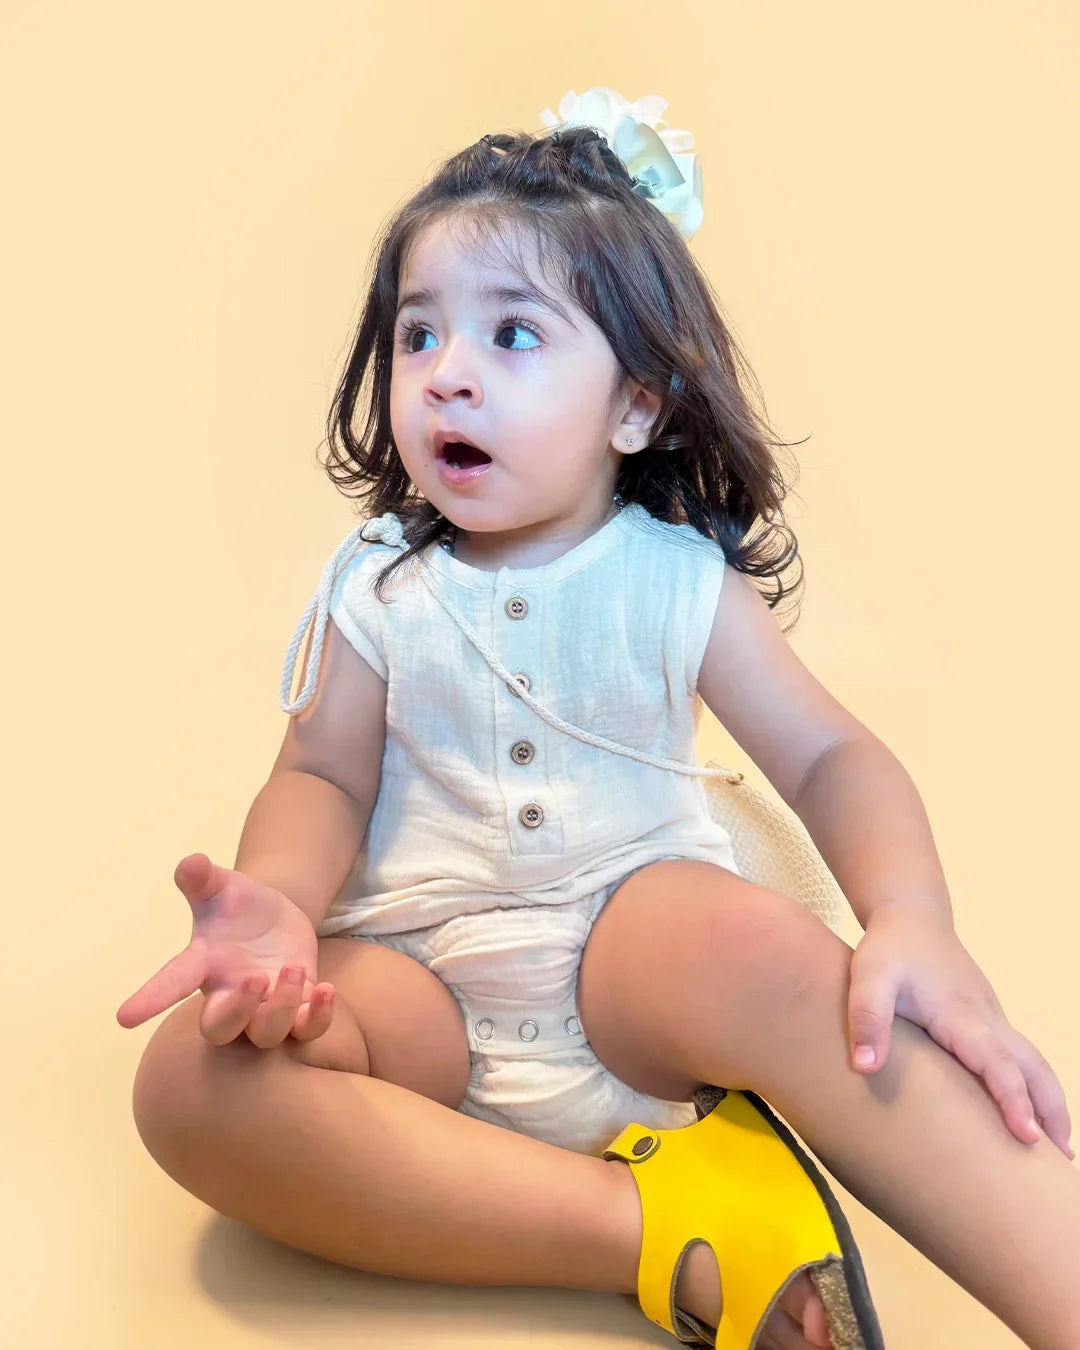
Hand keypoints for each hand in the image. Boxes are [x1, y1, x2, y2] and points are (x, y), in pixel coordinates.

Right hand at [116, 852, 337, 1046]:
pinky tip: (326, 989)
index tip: (124, 1016)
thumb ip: (203, 879)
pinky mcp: (299, 1006)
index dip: (149, 999)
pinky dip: (318, 1017)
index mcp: (203, 966)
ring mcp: (264, 1006)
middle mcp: (229, 995)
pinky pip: (307, 1030)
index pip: (171, 984)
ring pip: (266, 1035)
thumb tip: (190, 862)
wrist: (272, 919)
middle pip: (221, 1029)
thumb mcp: (221, 886)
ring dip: (281, 1009)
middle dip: (237, 1012)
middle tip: (255, 979)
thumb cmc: (236, 906)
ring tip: (291, 968)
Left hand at [846, 902, 1073, 1158]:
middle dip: (1052, 1112)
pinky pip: (1019, 1057)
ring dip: (1049, 1102)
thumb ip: (867, 1018)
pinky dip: (1033, 1086)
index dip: (1014, 1100)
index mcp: (962, 1015)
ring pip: (1033, 1063)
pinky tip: (1025, 1111)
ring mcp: (992, 1018)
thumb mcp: (868, 977)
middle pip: (1034, 1068)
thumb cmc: (890, 948)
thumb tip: (864, 1068)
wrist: (911, 916)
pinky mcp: (987, 1020)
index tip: (1029, 1139)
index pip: (997, 1063)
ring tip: (1057, 1150)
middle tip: (1063, 1162)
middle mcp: (987, 1019)